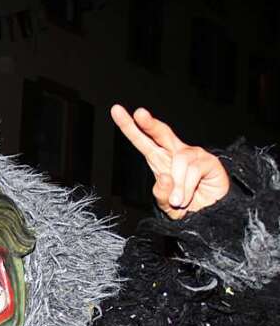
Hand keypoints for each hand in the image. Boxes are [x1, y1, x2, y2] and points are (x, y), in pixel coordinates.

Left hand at [110, 105, 229, 219]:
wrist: (209, 215)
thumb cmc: (185, 206)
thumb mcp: (166, 204)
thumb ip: (161, 194)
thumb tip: (164, 177)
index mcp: (159, 160)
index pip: (142, 140)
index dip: (129, 126)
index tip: (116, 111)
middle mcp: (175, 153)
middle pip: (161, 133)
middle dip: (150, 123)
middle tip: (140, 114)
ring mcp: (193, 155)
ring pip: (179, 160)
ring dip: (177, 185)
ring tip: (178, 200)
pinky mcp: (209, 161)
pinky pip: (194, 170)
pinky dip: (187, 187)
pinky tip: (187, 197)